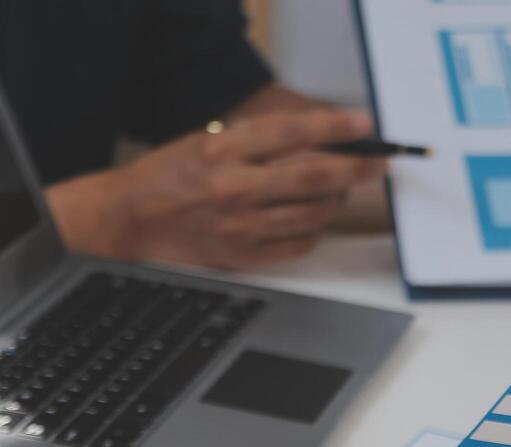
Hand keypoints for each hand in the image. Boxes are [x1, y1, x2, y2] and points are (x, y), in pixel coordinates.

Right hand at [47, 109, 386, 269]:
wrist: (131, 219)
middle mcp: (234, 187)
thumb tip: (320, 139)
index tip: (366, 126)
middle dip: (357, 169)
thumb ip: (260, 141)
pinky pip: (299, 245)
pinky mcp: (243, 256)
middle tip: (380, 163)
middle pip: (315, 177)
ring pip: (313, 214)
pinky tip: (311, 219)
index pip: (294, 133)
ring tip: (341, 191)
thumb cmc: (171, 175)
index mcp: (224, 150)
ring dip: (336, 201)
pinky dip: (313, 231)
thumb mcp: (209, 140)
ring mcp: (241, 226)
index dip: (337, 128)